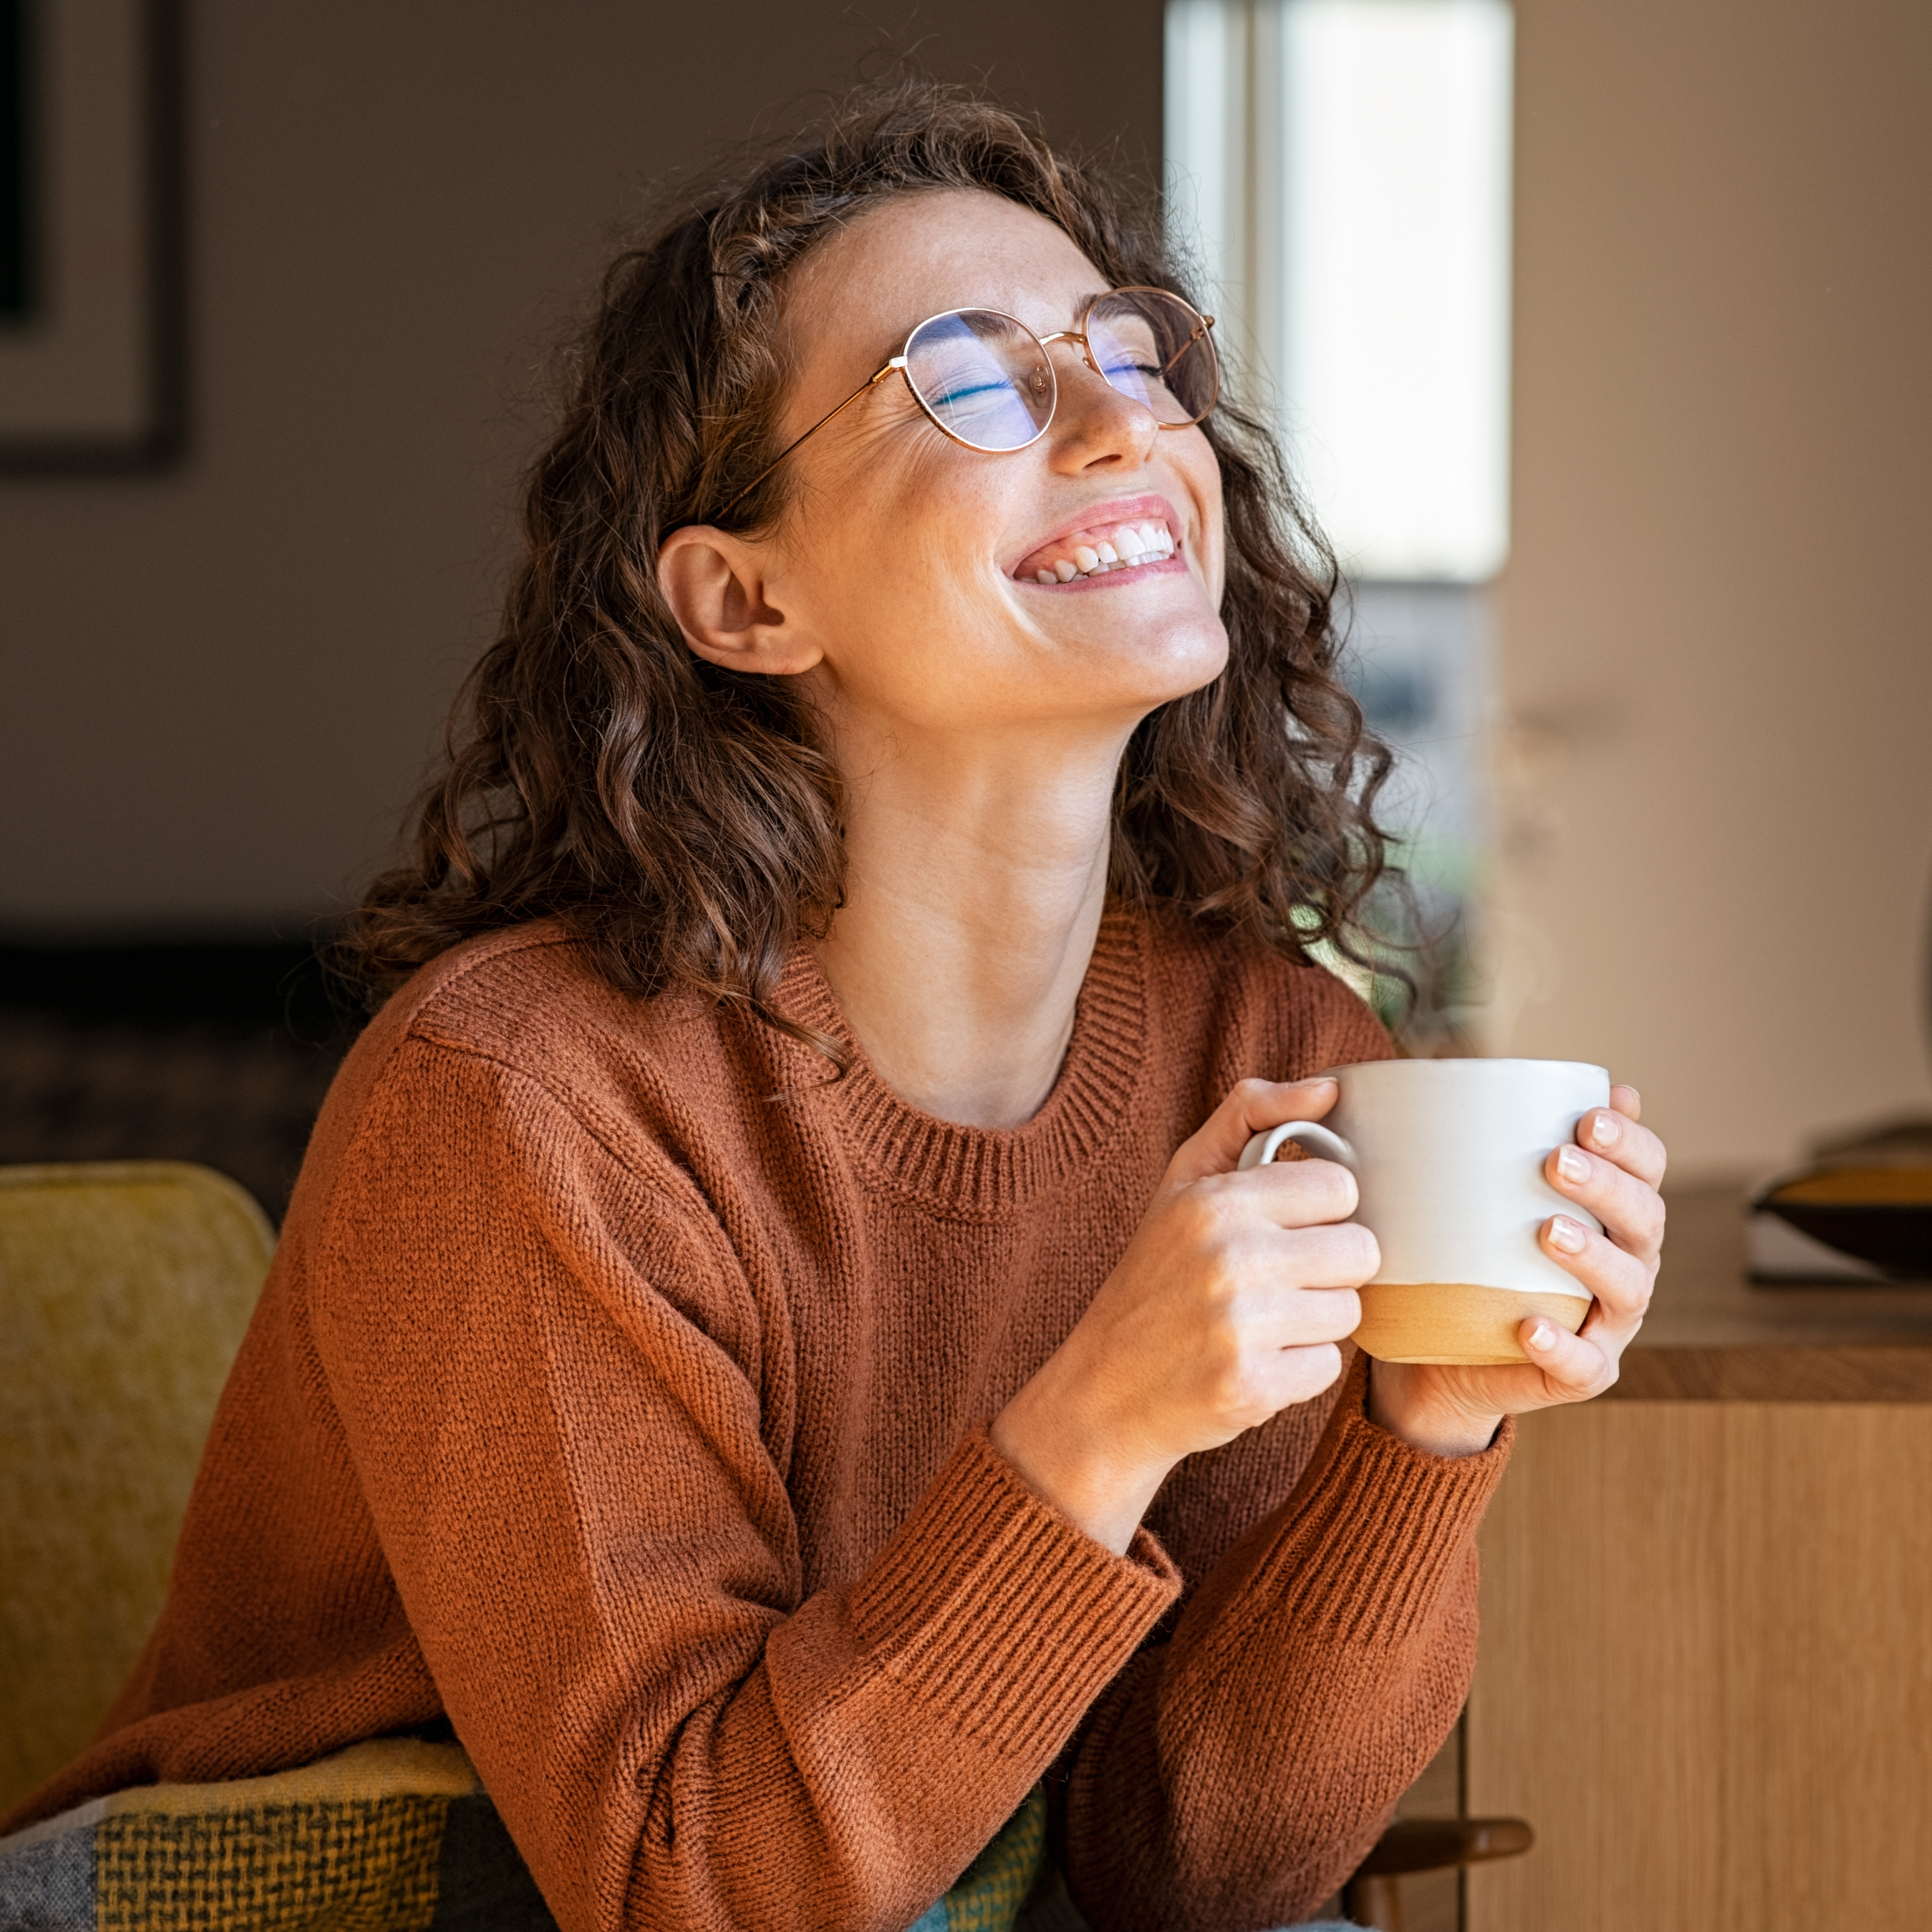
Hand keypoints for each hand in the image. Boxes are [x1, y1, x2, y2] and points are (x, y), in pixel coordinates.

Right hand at [991, 1077, 1377, 1553]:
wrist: (1103, 1390)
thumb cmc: (1154, 1276)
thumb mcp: (1183, 1182)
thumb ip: (1250, 1116)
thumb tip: (1329, 1087)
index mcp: (1216, 1201)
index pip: (1340, 1188)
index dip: (1320, 1211)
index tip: (1285, 1228)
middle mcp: (1230, 1258)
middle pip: (1359, 1251)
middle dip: (1328, 1269)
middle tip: (1278, 1281)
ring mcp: (1241, 1327)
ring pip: (1349, 1312)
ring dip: (1315, 1321)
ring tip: (1262, 1323)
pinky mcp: (1253, 1387)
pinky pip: (1329, 1367)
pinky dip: (1299, 1370)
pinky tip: (1254, 1362)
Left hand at [1367, 1085, 1666, 1456]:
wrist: (1442, 1354)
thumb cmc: (1467, 1256)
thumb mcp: (1474, 1197)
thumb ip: (1489, 1143)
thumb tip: (1476, 1071)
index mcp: (1613, 1214)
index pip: (1646, 1169)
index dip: (1631, 1143)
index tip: (1589, 1116)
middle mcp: (1626, 1264)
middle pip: (1644, 1221)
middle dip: (1608, 1186)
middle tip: (1556, 1161)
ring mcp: (1608, 1323)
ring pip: (1627, 1288)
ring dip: (1593, 1257)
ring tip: (1547, 1230)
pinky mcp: (1581, 1373)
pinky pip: (1583, 1364)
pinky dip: (1561, 1346)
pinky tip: (1531, 1326)